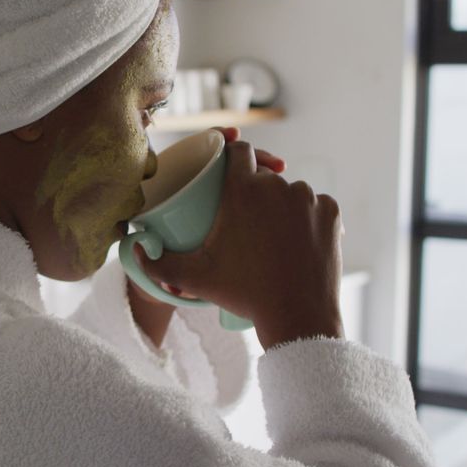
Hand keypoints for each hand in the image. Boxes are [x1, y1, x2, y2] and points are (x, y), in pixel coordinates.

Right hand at [133, 139, 344, 350]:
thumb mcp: (194, 278)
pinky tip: (296, 239)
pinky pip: (315, 205)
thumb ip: (158, 263)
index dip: (232, 158)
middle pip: (264, 176)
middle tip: (247, 226)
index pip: (238, 152)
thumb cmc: (243, 294)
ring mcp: (308, 198)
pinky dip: (307, 218)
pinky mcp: (330, 213)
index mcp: (243, 191)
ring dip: (282, 205)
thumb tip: (135, 249)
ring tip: (272, 237)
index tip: (229, 174)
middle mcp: (277, 186)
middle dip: (255, 193)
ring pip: (291, 191)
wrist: (297, 315)